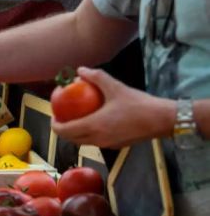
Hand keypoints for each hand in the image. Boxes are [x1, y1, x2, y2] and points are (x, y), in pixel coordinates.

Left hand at [52, 67, 174, 148]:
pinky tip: (95, 121)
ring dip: (75, 133)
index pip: (64, 131)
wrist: (162, 120)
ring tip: (76, 118)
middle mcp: (97, 139)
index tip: (54, 115)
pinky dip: (89, 135)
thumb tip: (80, 69)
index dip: (55, 125)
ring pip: (83, 142)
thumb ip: (96, 77)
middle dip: (63, 130)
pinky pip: (96, 142)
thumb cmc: (139, 104)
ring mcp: (106, 145)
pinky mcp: (116, 146)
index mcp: (93, 126)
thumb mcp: (115, 87)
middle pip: (71, 139)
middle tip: (63, 116)